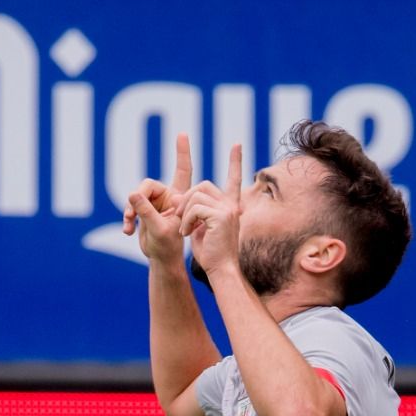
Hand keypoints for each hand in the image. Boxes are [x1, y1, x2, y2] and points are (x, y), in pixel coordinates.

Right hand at [123, 132, 194, 265]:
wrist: (162, 260)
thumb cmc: (168, 247)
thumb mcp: (157, 229)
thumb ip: (145, 211)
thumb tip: (132, 193)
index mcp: (180, 197)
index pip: (183, 170)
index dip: (182, 152)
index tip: (182, 134)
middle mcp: (168, 196)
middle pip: (148, 185)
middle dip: (137, 199)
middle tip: (131, 214)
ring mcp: (155, 203)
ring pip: (135, 195)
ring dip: (129, 210)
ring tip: (128, 225)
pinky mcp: (144, 210)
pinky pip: (130, 206)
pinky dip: (127, 218)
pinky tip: (127, 231)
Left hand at [180, 143, 243, 276]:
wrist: (221, 270)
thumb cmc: (211, 254)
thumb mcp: (202, 228)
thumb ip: (195, 212)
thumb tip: (178, 198)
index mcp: (230, 206)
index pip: (234, 179)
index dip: (235, 162)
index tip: (237, 145)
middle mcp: (232, 204)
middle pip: (202, 185)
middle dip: (186, 199)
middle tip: (180, 218)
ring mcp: (228, 209)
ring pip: (196, 196)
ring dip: (184, 212)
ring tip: (185, 230)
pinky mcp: (221, 216)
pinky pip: (195, 208)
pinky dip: (186, 220)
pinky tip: (188, 233)